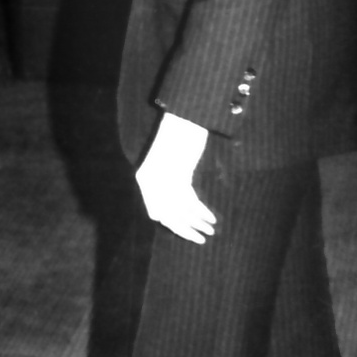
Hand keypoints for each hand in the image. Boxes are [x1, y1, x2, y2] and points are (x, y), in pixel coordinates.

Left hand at [136, 112, 215, 243]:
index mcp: (145, 178)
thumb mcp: (170, 162)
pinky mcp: (178, 174)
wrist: (182, 118)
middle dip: (185, 229)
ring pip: (179, 211)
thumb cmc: (178, 138)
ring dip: (196, 224)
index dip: (172, 223)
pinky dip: (201, 211)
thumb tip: (174, 205)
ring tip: (209, 231)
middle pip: (168, 216)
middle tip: (200, 239)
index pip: (155, 212)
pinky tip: (212, 218)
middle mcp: (151, 180)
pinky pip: (190, 201)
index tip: (186, 230)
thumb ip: (171, 181)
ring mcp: (163, 177)